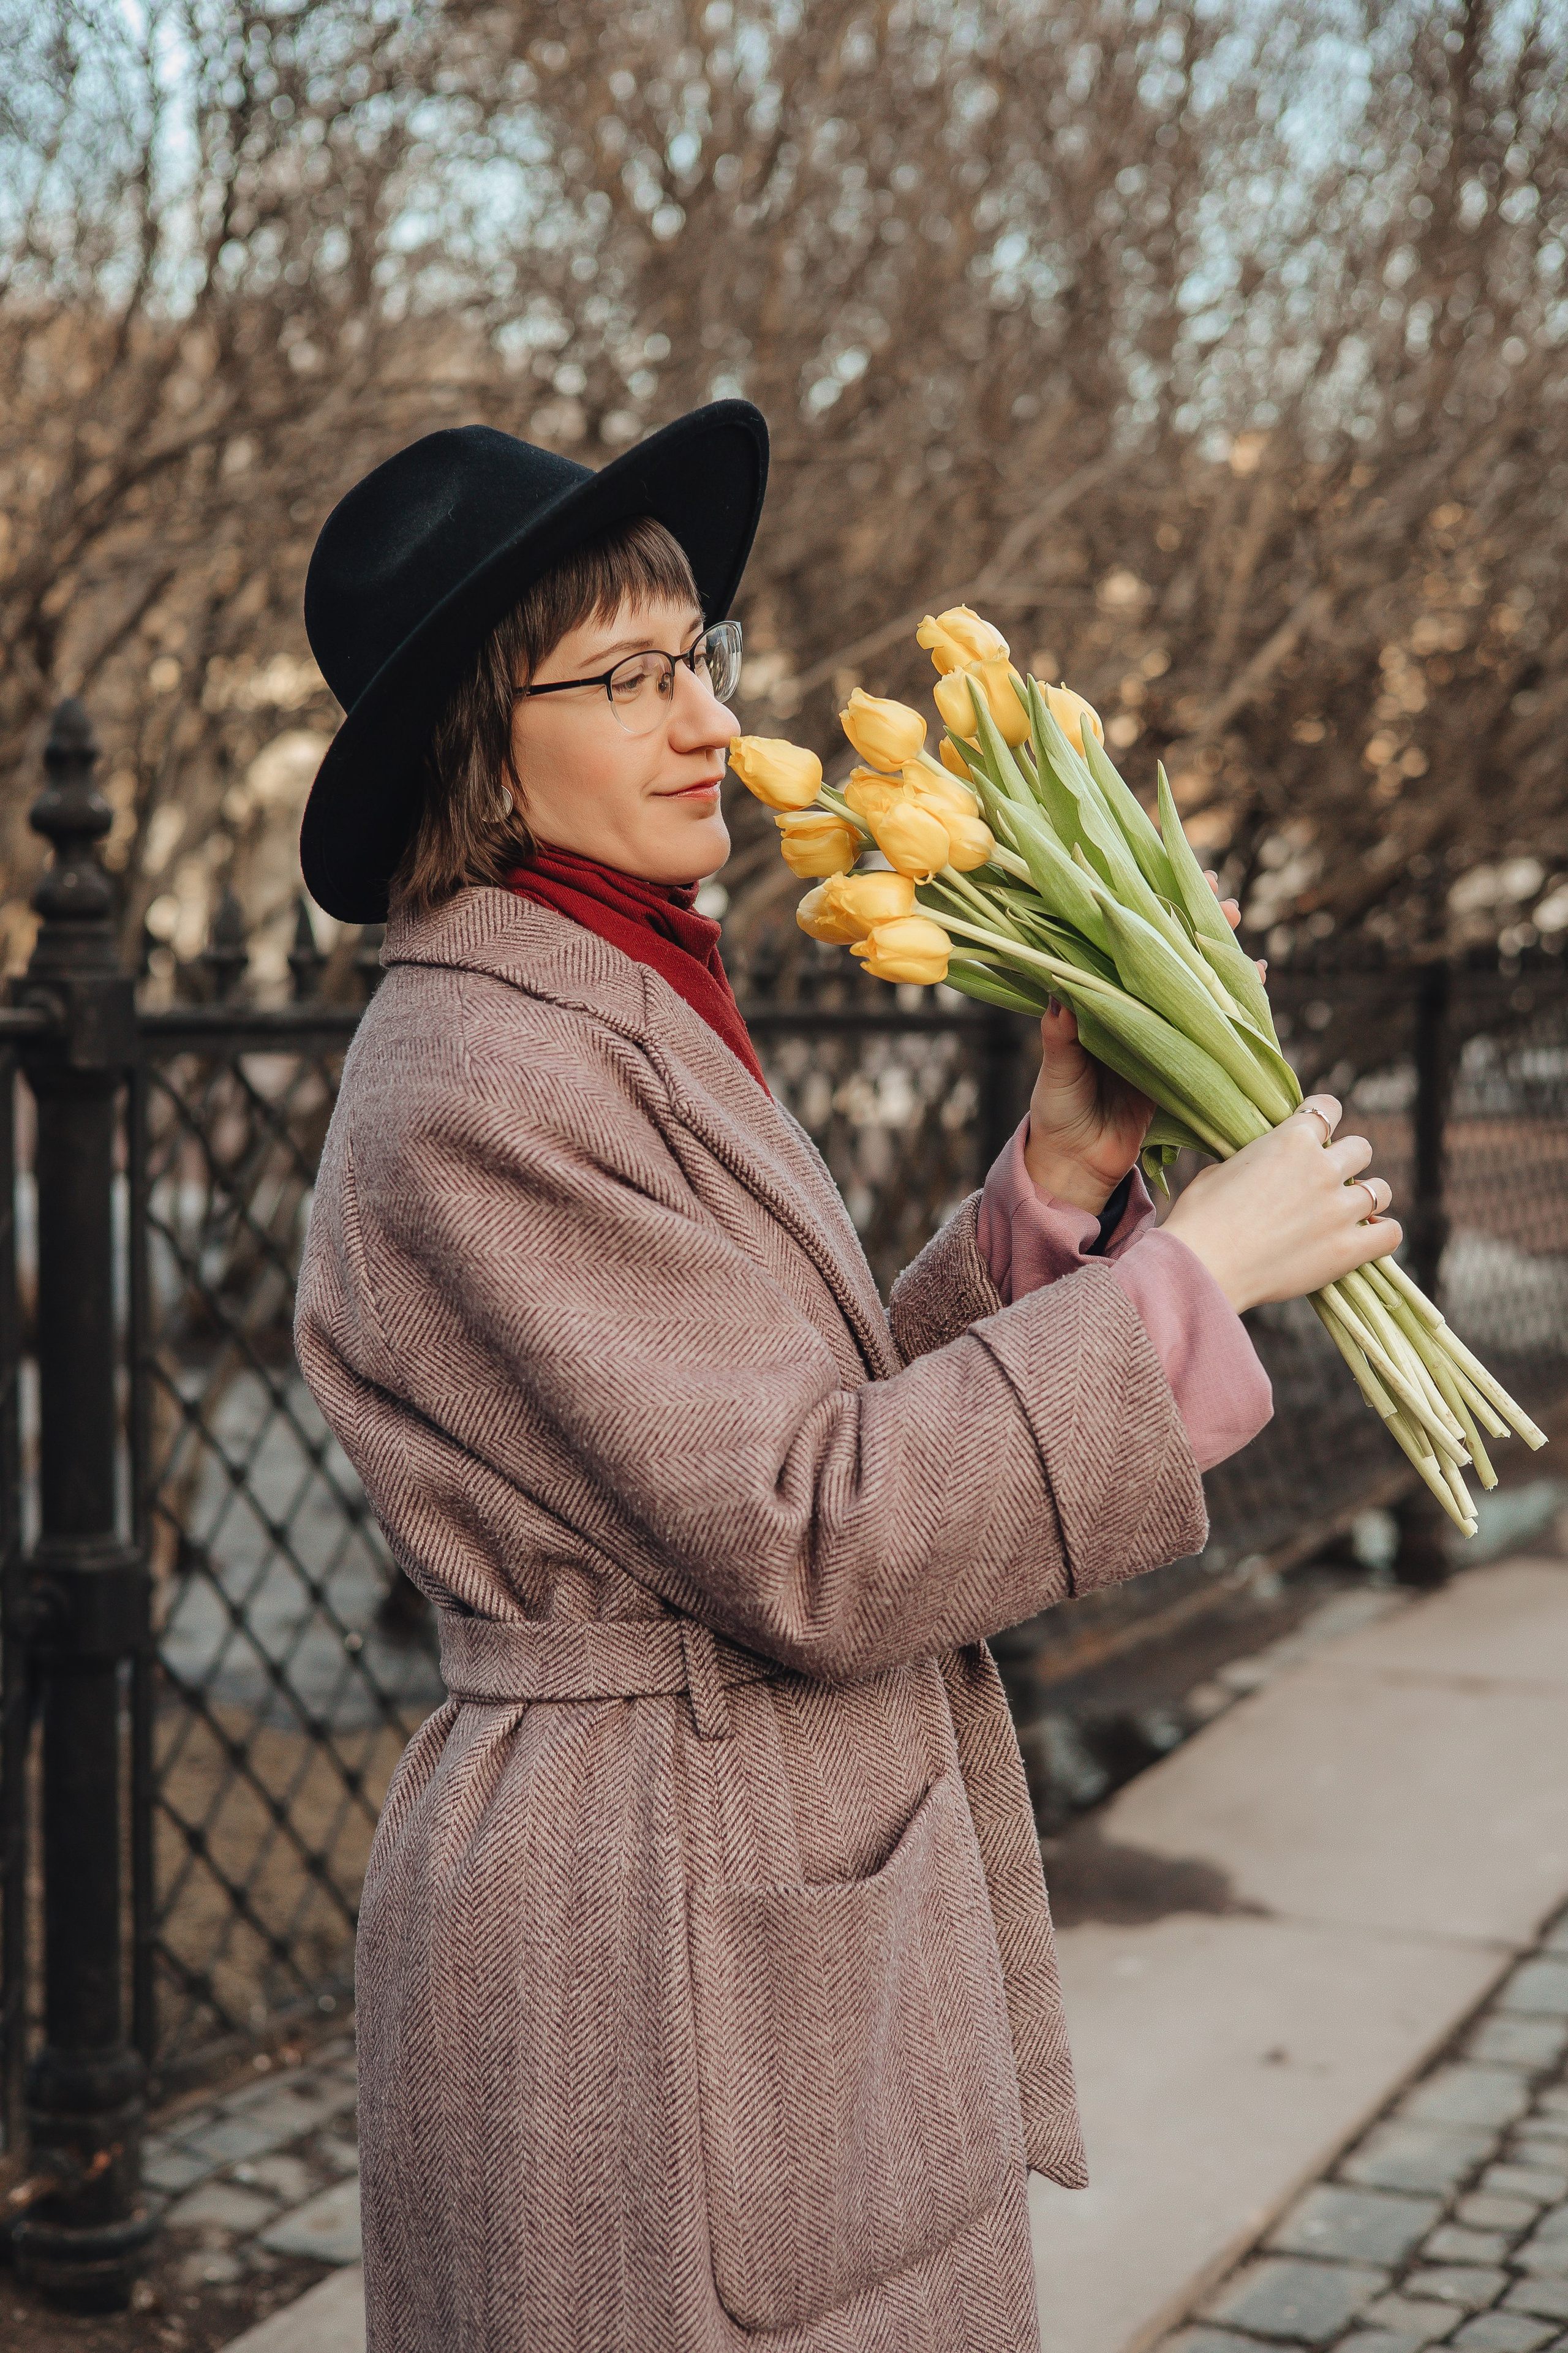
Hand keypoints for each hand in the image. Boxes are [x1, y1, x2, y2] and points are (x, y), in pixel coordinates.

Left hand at [1023, 872, 1260, 1212]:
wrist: (1076, 1165)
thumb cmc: (1056, 1112)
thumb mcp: (1056, 1068)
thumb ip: (1060, 1032)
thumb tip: (1062, 987)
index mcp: (1098, 1003)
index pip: (1125, 945)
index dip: (1148, 914)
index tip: (1168, 881)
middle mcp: (1133, 1012)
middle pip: (1169, 959)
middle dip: (1197, 926)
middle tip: (1225, 900)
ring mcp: (1162, 1036)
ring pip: (1198, 987)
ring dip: (1222, 958)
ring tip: (1241, 929)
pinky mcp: (1185, 1064)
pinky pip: (1217, 1027)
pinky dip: (1237, 1004)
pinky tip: (1258, 978)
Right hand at [1162, 1095, 1400, 1313]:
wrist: (1202, 1265)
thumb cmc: (1200, 1218)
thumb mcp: (1220, 1170)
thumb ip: (1253, 1160)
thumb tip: (1259, 1167)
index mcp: (1291, 1140)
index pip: (1328, 1109)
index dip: (1325, 1116)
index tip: (1321, 1129)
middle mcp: (1322, 1168)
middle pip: (1361, 1149)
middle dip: (1347, 1161)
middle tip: (1328, 1180)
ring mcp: (1339, 1209)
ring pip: (1381, 1190)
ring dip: (1367, 1197)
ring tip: (1350, 1210)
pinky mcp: (1348, 1249)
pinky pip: (1390, 1234)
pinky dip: (1382, 1234)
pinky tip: (1368, 1237)